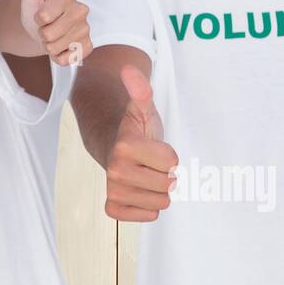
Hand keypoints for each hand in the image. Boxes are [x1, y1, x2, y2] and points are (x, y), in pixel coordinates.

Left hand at [19, 0, 92, 66]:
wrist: (42, 26)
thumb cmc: (36, 7)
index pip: (43, 17)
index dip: (36, 19)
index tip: (39, 14)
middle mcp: (81, 10)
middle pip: (49, 35)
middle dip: (41, 35)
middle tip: (44, 27)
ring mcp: (86, 28)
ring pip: (57, 48)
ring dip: (49, 47)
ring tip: (51, 36)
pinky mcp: (88, 45)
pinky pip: (70, 59)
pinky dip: (60, 57)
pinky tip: (60, 48)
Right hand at [105, 64, 176, 221]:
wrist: (111, 147)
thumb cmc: (135, 130)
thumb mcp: (143, 108)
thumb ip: (141, 90)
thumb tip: (129, 69)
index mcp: (126, 146)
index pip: (172, 162)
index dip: (169, 154)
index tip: (154, 147)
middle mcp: (115, 170)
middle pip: (168, 185)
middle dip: (165, 174)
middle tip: (150, 163)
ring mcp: (113, 190)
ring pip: (160, 203)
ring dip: (157, 190)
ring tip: (145, 175)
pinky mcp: (113, 207)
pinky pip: (146, 216)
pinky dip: (148, 206)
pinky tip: (140, 191)